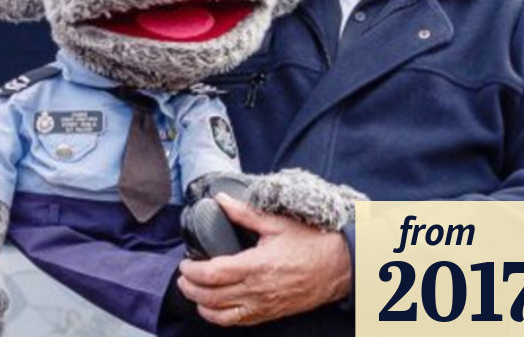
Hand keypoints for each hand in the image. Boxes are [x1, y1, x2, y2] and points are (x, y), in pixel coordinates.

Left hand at [177, 193, 351, 325]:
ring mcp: (263, 305)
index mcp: (257, 265)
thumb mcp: (277, 223)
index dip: (192, 270)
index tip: (185, 262)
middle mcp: (258, 290)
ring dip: (200, 304)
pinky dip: (218, 317)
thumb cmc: (312, 243)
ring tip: (192, 290)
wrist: (340, 266)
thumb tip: (221, 201)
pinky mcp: (269, 314)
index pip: (213, 274)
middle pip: (210, 296)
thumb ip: (245, 213)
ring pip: (220, 314)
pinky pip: (237, 322)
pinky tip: (212, 307)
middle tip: (183, 275)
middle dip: (190, 287)